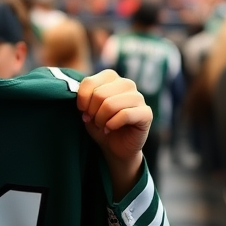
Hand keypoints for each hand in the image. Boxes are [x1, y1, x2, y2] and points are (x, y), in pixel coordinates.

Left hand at [77, 69, 151, 197]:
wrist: (115, 147)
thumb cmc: (100, 125)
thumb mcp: (87, 109)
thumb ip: (83, 98)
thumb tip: (79, 94)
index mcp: (111, 77)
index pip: (89, 82)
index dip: (82, 99)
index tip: (83, 111)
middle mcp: (127, 84)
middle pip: (100, 94)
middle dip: (92, 112)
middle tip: (94, 121)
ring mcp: (138, 97)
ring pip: (111, 104)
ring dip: (101, 119)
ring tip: (102, 125)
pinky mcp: (146, 113)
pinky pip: (124, 115)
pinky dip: (112, 125)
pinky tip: (110, 129)